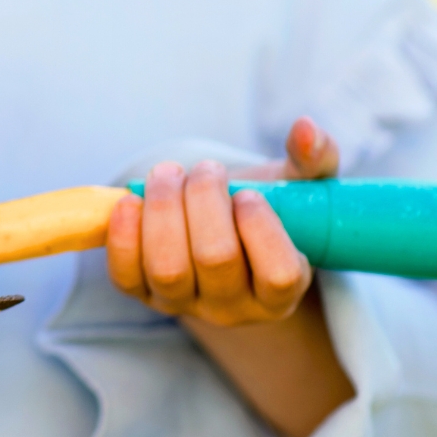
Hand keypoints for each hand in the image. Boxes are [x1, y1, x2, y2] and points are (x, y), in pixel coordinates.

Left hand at [106, 117, 339, 325]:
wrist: (215, 228)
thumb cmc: (262, 207)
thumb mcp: (296, 185)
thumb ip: (313, 157)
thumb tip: (305, 128)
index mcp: (281, 292)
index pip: (279, 274)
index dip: (261, 227)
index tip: (247, 193)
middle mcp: (233, 309)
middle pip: (216, 259)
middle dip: (205, 200)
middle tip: (204, 170)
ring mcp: (184, 305)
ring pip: (168, 268)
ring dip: (163, 209)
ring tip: (168, 175)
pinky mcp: (142, 295)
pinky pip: (126, 276)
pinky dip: (123, 235)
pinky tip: (131, 200)